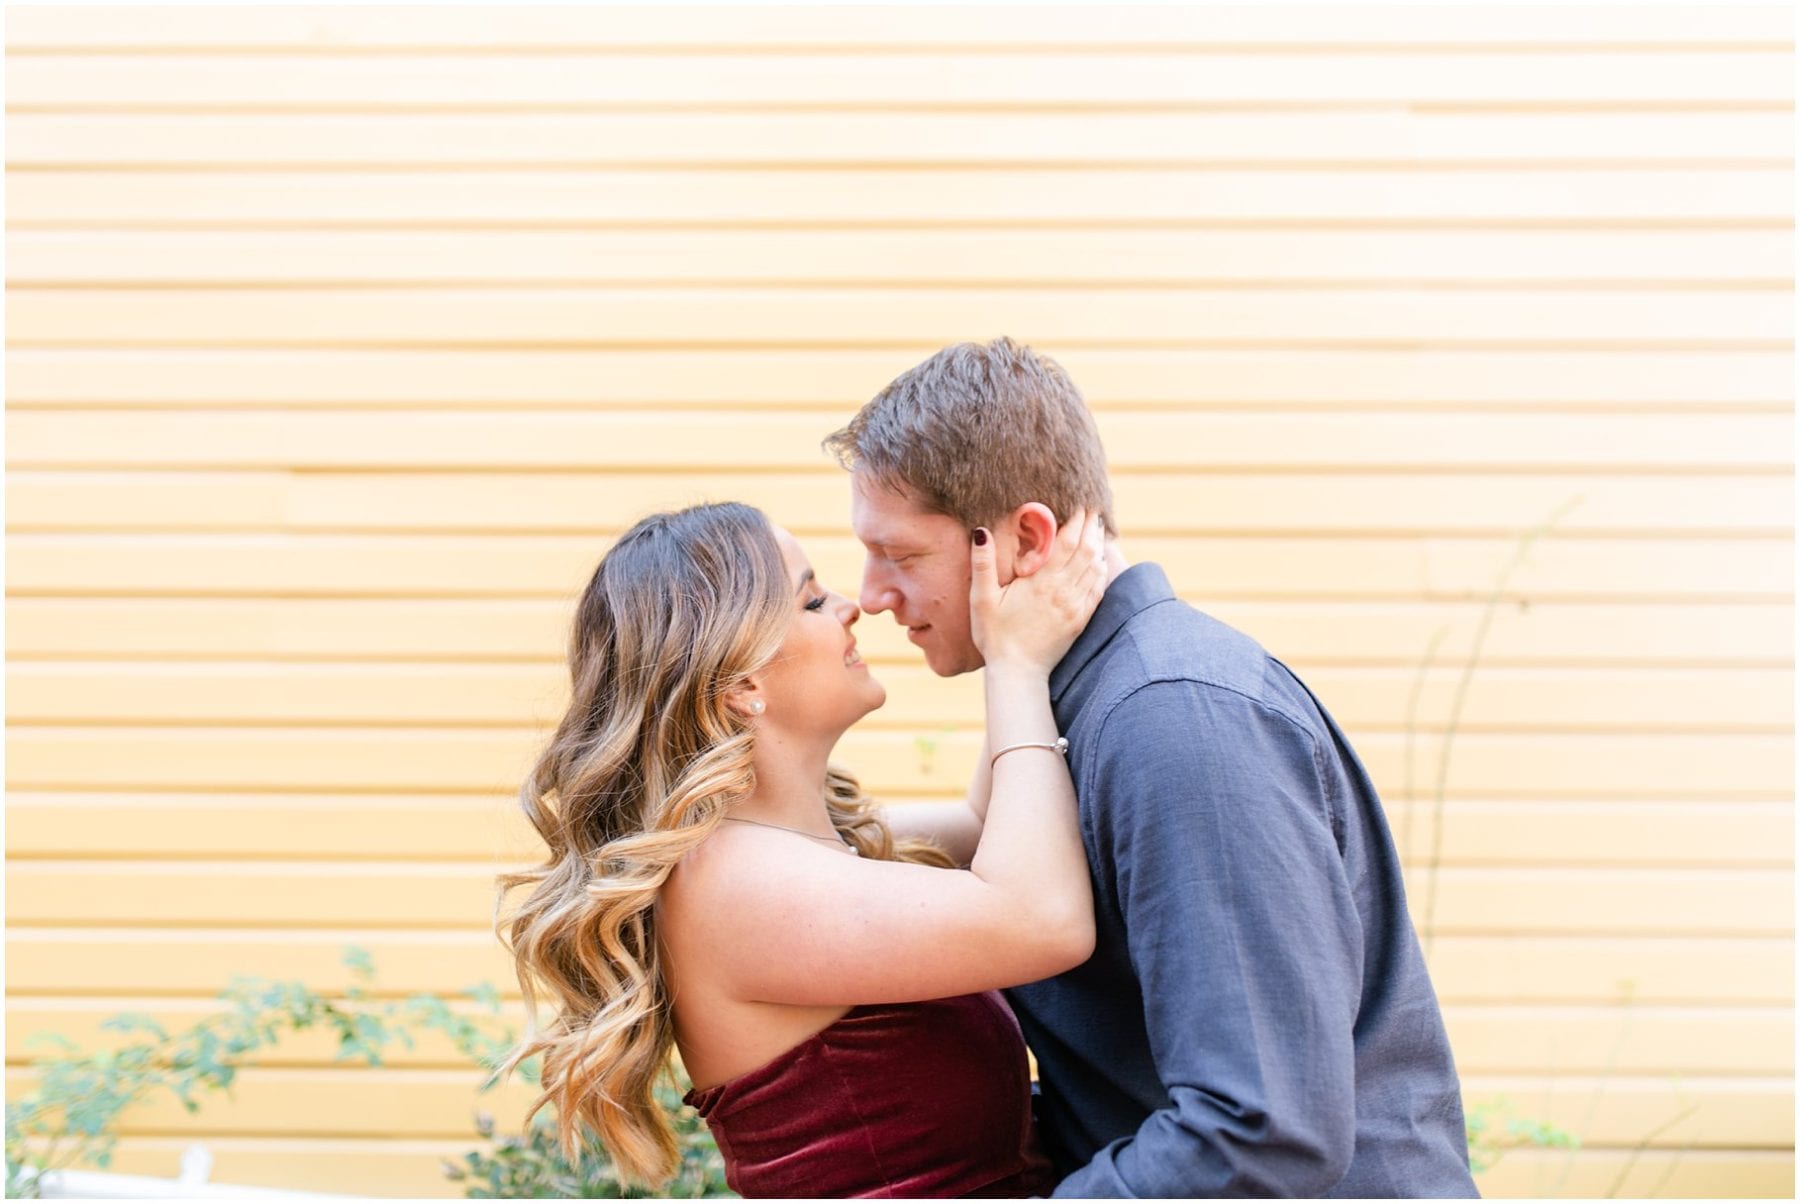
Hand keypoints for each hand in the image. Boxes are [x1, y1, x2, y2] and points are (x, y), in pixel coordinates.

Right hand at [969, 508, 1107, 675]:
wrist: (1018, 673)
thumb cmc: (995, 636)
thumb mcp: (981, 599)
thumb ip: (982, 564)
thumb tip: (980, 531)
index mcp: (1042, 582)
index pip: (1067, 542)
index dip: (1077, 520)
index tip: (1080, 504)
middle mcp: (1064, 591)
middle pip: (1087, 550)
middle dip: (1091, 527)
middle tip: (1093, 510)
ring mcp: (1076, 607)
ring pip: (1095, 568)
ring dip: (1098, 546)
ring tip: (1097, 529)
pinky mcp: (1081, 620)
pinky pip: (1098, 589)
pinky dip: (1101, 571)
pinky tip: (1100, 563)